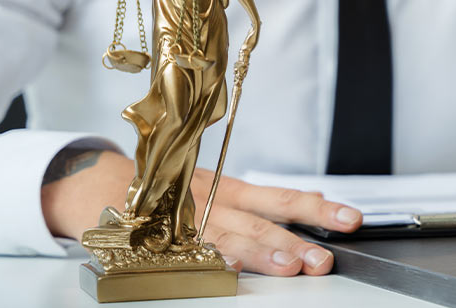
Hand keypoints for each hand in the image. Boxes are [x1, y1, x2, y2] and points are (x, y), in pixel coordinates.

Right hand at [41, 150, 362, 275]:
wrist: (104, 184)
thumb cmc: (172, 191)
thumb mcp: (220, 189)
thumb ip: (261, 203)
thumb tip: (316, 204)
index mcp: (232, 190)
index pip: (282, 198)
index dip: (318, 208)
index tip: (351, 218)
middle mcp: (213, 202)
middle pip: (262, 219)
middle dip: (296, 239)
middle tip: (324, 256)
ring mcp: (187, 222)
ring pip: (229, 237)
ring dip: (262, 252)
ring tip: (291, 266)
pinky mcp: (161, 239)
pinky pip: (187, 250)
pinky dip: (208, 259)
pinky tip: (228, 269)